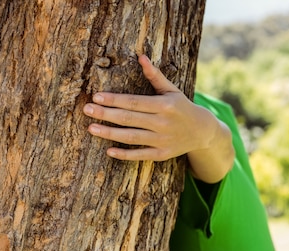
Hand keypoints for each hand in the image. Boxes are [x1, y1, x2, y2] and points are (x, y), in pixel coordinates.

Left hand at [83, 54, 233, 183]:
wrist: (201, 131)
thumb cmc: (181, 107)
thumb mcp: (171, 90)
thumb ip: (155, 76)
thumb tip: (141, 57)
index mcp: (164, 105)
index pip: (134, 102)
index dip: (114, 100)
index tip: (96, 97)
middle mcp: (162, 123)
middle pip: (129, 119)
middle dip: (106, 114)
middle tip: (86, 110)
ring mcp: (161, 140)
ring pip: (131, 137)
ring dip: (109, 134)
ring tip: (91, 128)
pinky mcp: (161, 154)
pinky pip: (140, 155)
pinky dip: (125, 154)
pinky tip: (109, 151)